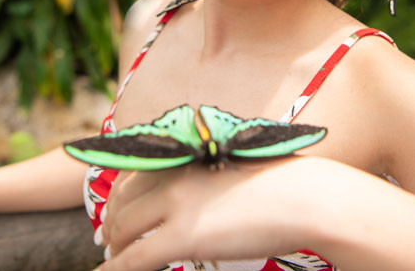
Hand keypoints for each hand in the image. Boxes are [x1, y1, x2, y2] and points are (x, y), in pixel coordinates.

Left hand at [100, 156, 337, 270]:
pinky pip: (134, 258)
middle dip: (113, 222)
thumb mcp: (237, 167)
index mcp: (188, 156)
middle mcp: (176, 175)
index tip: (116, 209)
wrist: (307, 198)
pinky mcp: (182, 237)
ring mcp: (176, 205)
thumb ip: (209, 177)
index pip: (136, 171)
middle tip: (107, 239)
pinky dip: (114, 269)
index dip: (121, 194)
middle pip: (124, 201)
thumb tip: (200, 196)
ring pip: (124, 229)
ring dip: (114, 248)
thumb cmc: (284, 186)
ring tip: (112, 258)